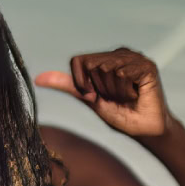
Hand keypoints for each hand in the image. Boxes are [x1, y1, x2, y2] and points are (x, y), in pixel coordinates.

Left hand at [36, 48, 169, 136]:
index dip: (83, 83)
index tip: (98, 95)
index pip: (78, 61)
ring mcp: (134, 58)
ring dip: (115, 91)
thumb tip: (38, 79)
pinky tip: (137, 95)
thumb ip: (68, 85)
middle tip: (118, 97)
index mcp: (105, 58)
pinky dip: (127, 90)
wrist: (144, 131)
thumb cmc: (119, 115)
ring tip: (128, 96)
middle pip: (92, 65)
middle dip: (100, 88)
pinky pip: (123, 73)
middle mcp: (119, 53)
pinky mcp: (147, 65)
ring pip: (107, 69)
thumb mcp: (88, 99)